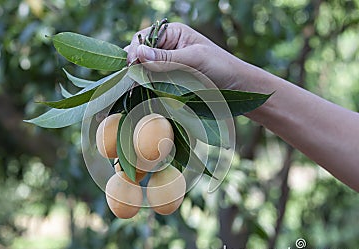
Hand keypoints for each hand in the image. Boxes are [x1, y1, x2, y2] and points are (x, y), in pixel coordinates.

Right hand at [125, 22, 248, 90]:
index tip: (132, 66)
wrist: (238, 88)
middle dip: (135, 67)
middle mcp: (167, 48)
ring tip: (135, 90)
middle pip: (141, 55)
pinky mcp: (170, 82)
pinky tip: (144, 94)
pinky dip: (147, 89)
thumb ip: (167, 58)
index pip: (144, 37)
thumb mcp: (194, 59)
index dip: (135, 50)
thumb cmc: (221, 67)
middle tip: (131, 82)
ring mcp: (167, 66)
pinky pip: (152, 83)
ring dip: (140, 80)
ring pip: (144, 71)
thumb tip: (139, 53)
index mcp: (172, 34)